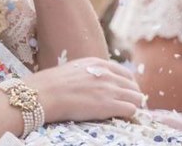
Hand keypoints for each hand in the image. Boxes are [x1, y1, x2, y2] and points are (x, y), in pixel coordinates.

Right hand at [28, 57, 143, 122]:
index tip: (122, 94)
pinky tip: (119, 118)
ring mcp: (109, 89)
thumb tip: (95, 82)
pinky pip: (131, 110)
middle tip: (123, 106)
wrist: (44, 93)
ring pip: (137, 99)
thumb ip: (89, 73)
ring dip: (131, 106)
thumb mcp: (74, 69)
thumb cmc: (51, 84)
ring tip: (121, 113)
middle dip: (131, 97)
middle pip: (134, 87)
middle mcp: (107, 74)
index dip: (127, 86)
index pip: (126, 74)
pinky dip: (128, 115)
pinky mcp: (109, 105)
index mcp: (98, 63)